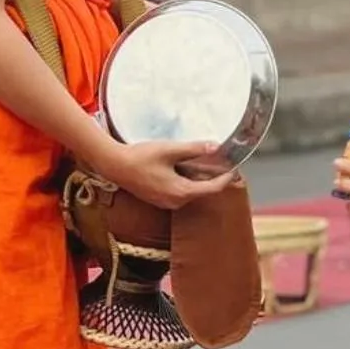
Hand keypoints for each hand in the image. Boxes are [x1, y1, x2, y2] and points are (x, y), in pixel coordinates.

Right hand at [96, 139, 237, 210]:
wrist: (114, 165)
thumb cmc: (140, 157)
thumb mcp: (170, 150)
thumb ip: (193, 149)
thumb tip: (215, 146)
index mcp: (181, 192)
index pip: (212, 189)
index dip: (225, 179)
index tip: (235, 169)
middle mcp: (176, 201)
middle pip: (202, 191)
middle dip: (213, 178)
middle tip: (224, 164)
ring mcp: (166, 202)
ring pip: (191, 191)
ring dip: (199, 179)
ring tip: (208, 163)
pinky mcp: (159, 198)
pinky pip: (179, 191)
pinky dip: (186, 181)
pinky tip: (186, 168)